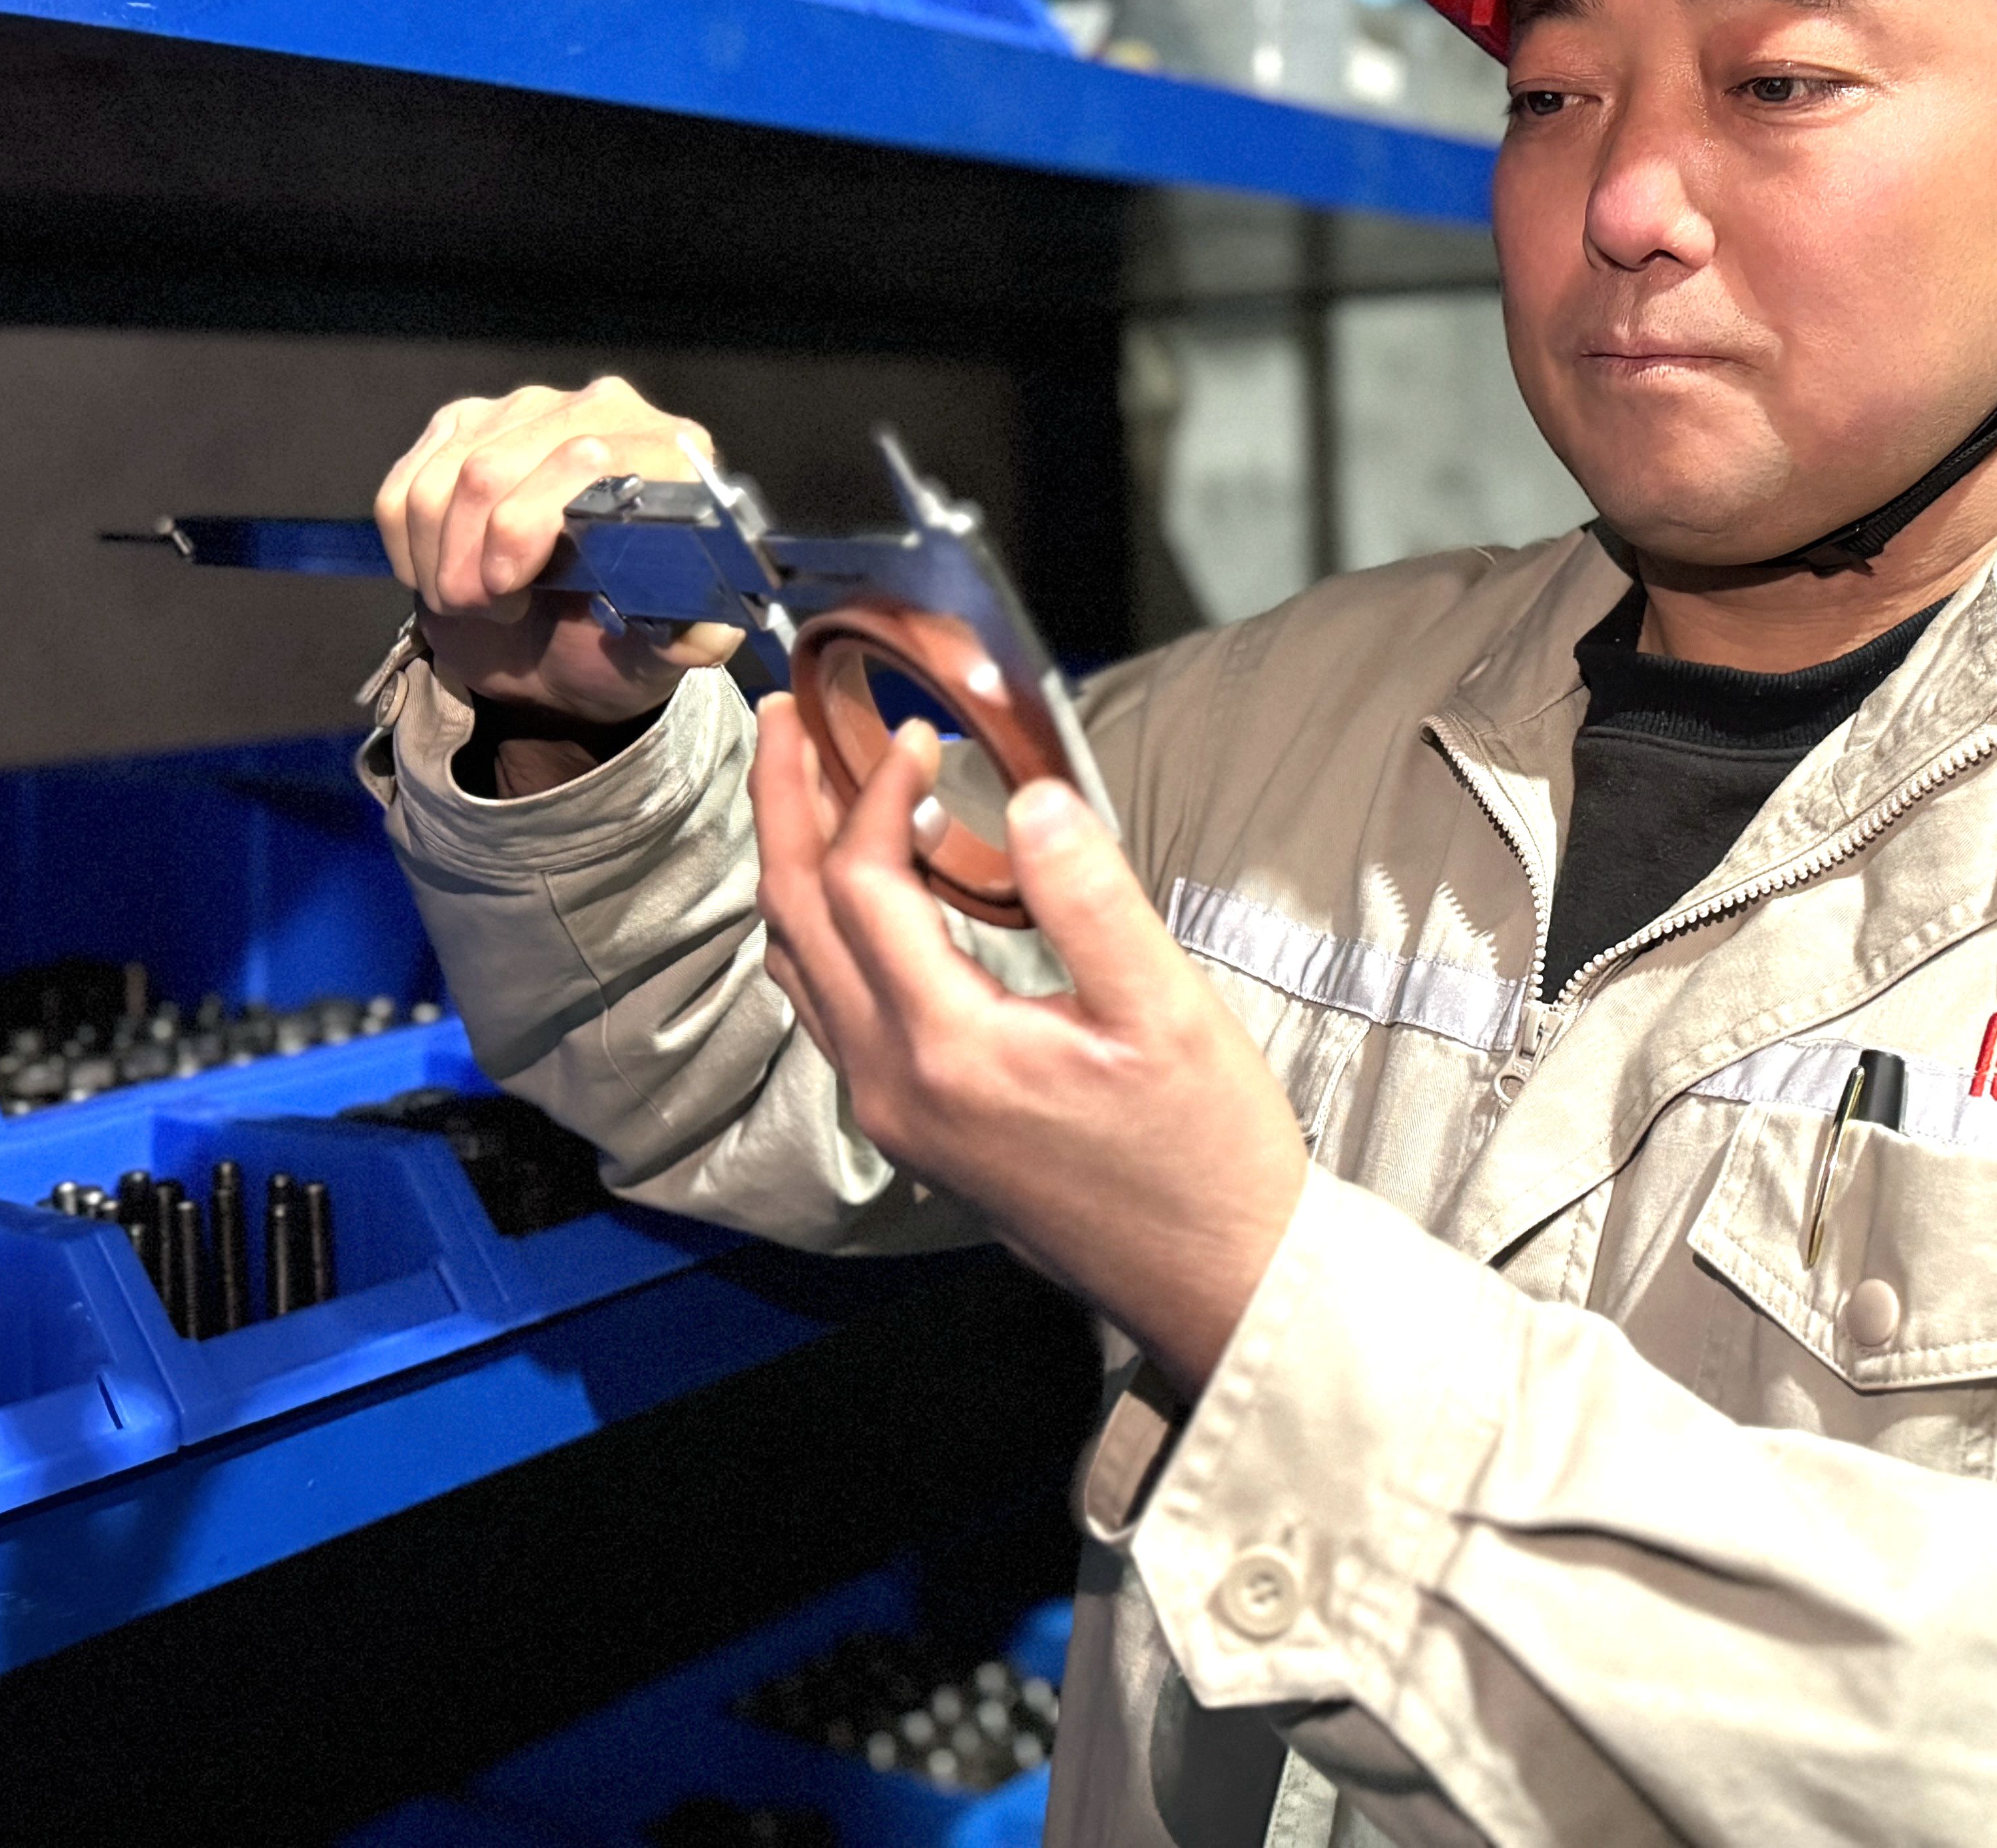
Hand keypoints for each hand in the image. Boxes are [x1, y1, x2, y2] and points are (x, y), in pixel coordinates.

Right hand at [373, 376, 745, 719]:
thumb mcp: (663, 652)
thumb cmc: (617, 641)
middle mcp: (599, 411)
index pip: (583, 457)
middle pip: (492, 469)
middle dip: (472, 560)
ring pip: (441, 480)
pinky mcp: (463, 424)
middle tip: (492, 610)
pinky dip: (410, 547)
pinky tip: (445, 570)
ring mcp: (525, 410)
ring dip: (441, 561)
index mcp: (666, 454)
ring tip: (477, 600)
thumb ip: (689, 640)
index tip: (510, 590)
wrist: (559, 646)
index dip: (528, 524)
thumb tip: (697, 635)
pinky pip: (403, 487)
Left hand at [748, 698, 1307, 1395]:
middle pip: (794, 918)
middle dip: (781, 808)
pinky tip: (862, 893)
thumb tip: (1032, 797)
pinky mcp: (912, 1128)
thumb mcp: (1167, 1013)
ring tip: (805, 786)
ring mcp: (892, 1113)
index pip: (861, 883)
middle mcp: (892, 1085)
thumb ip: (1091, 899)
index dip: (874, 789)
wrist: (1215, 1278)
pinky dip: (824, 930)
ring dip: (793, 868)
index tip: (919, 731)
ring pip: (799, 968)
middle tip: (781, 718)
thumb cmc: (1204, 1152)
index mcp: (948, 1048)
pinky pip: (829, 1010)